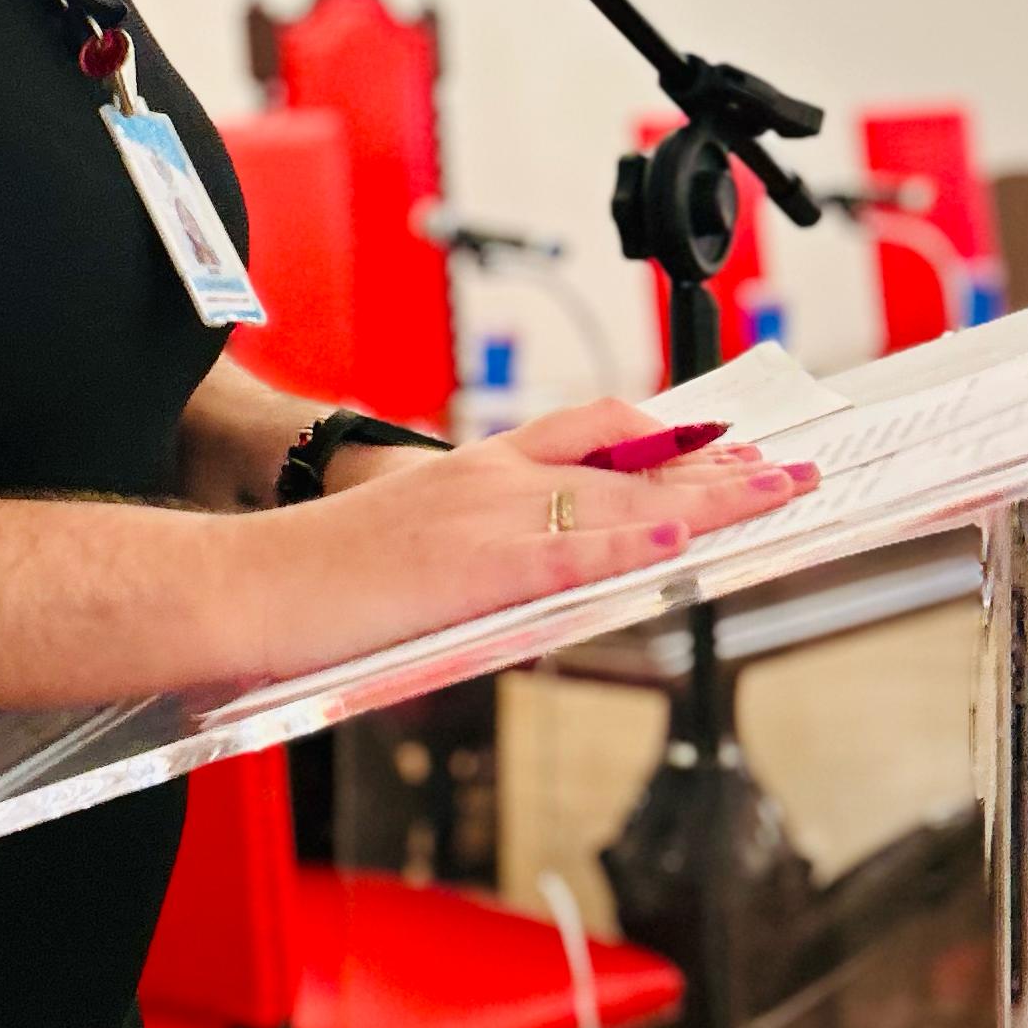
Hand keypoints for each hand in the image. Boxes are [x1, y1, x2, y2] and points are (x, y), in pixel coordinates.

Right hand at [233, 399, 816, 687]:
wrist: (241, 587)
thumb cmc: (310, 583)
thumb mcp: (409, 550)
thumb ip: (477, 559)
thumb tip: (537, 594)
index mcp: (473, 470)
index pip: (590, 433)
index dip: (663, 437)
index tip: (721, 441)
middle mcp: (489, 477)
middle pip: (625, 460)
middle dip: (713, 467)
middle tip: (786, 466)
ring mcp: (485, 518)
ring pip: (620, 499)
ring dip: (706, 499)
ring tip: (775, 492)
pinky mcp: (474, 567)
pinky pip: (571, 552)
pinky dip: (633, 545)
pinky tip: (684, 542)